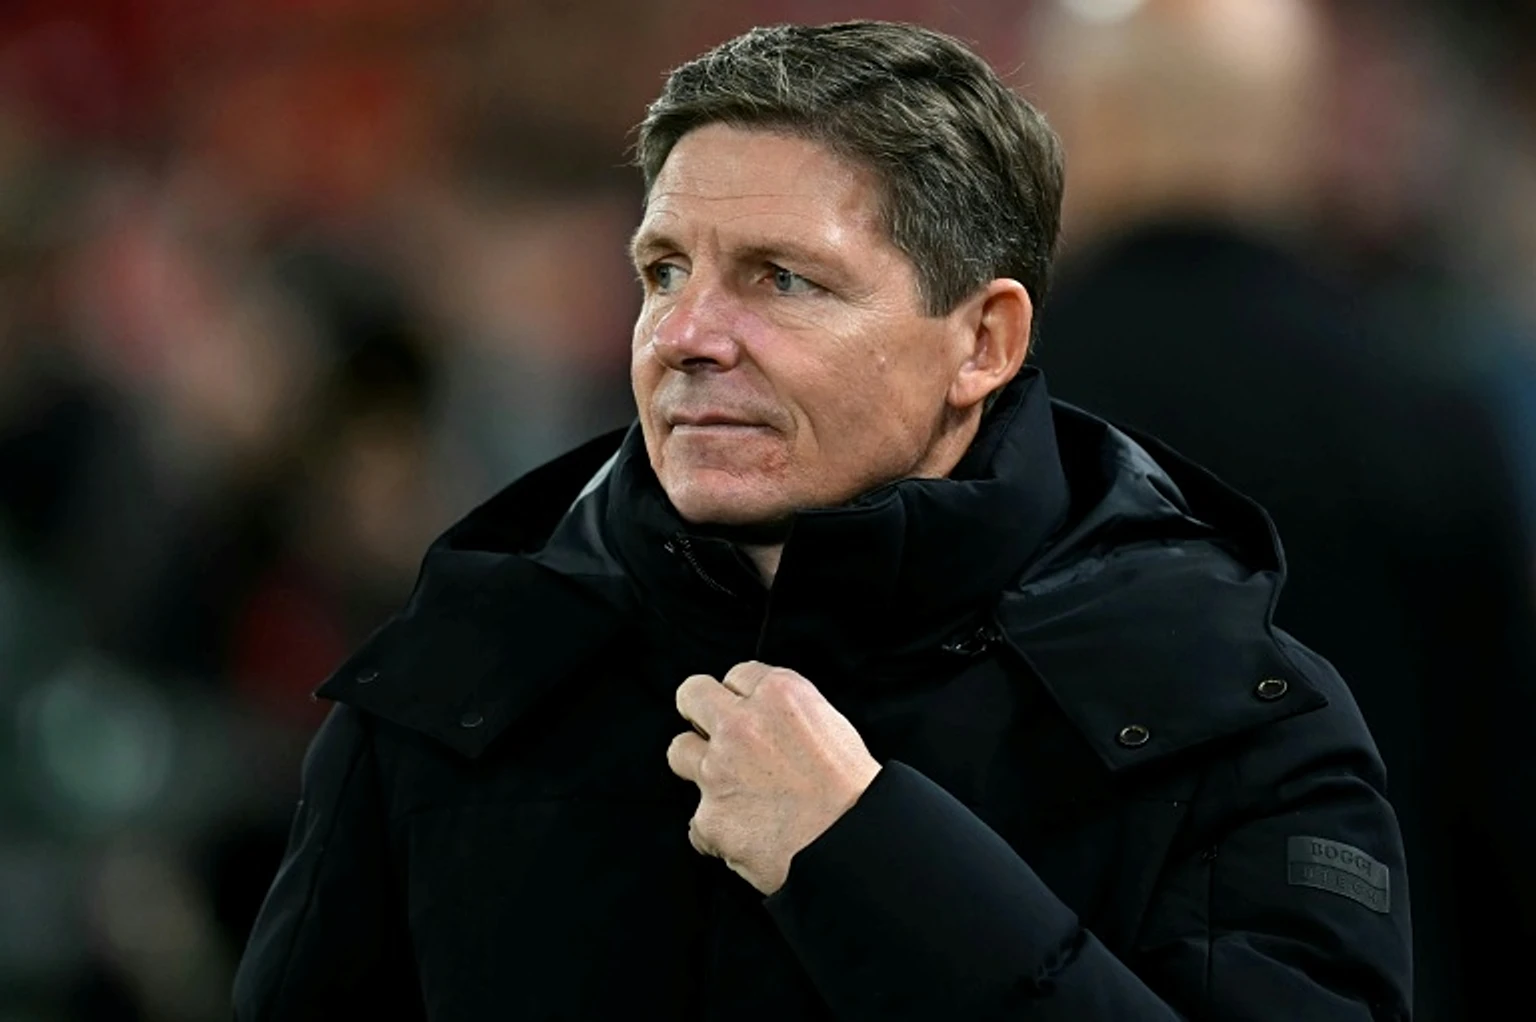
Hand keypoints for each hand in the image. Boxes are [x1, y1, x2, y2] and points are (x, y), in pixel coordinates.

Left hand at [666, 661, 881, 894]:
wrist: (853, 847)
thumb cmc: (854, 793)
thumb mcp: (832, 726)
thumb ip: (788, 714)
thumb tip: (766, 721)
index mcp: (778, 695)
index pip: (737, 675)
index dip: (741, 697)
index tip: (747, 713)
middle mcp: (740, 725)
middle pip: (692, 694)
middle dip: (699, 712)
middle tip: (712, 732)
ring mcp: (718, 771)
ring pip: (679, 751)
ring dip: (699, 767)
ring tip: (729, 788)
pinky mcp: (709, 818)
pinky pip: (698, 820)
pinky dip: (717, 830)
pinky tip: (747, 836)